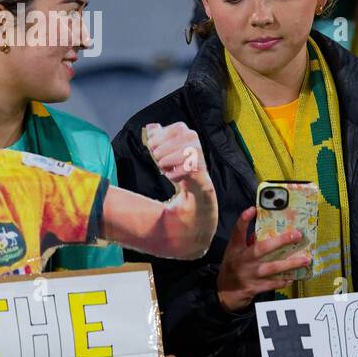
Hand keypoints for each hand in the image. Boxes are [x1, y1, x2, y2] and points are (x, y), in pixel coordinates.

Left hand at [144, 121, 217, 257]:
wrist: (193, 229)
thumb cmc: (183, 200)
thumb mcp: (168, 167)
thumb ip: (161, 147)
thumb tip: (152, 127)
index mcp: (194, 154)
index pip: (182, 129)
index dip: (165, 135)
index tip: (155, 150)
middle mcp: (202, 162)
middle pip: (189, 134)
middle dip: (166, 147)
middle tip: (160, 164)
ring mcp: (204, 174)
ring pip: (191, 149)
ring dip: (171, 159)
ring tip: (166, 172)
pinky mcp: (205, 189)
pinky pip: (194, 170)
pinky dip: (179, 172)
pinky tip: (173, 179)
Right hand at [216, 207, 310, 311]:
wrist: (225, 292)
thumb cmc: (234, 266)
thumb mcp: (235, 252)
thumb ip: (248, 242)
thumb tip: (269, 230)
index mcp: (235, 248)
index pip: (237, 231)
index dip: (244, 220)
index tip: (253, 209)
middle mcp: (242, 260)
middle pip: (261, 248)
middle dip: (280, 241)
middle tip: (297, 235)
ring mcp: (249, 274)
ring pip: (272, 267)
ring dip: (290, 263)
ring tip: (306, 259)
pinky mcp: (254, 287)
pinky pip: (273, 283)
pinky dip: (284, 280)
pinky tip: (294, 277)